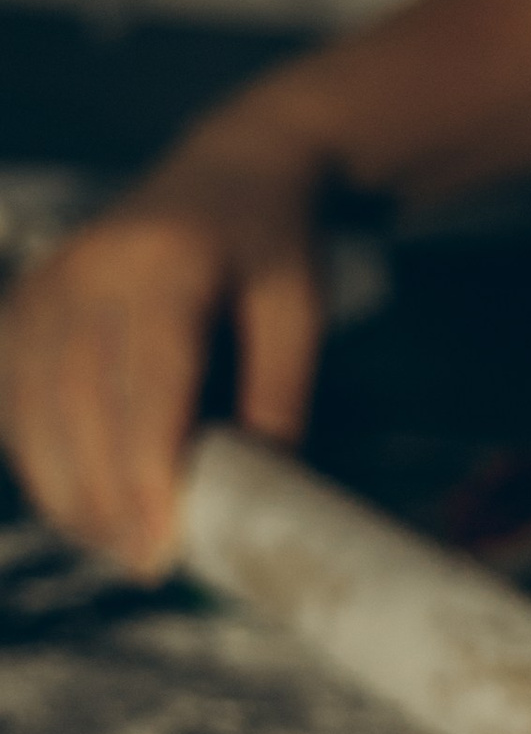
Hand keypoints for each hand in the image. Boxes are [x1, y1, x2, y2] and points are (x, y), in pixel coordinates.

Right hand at [0, 132, 325, 571]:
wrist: (225, 168)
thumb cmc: (271, 243)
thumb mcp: (299, 307)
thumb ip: (281, 393)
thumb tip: (257, 494)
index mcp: (166, 264)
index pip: (146, 384)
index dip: (145, 473)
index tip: (160, 545)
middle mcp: (87, 271)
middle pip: (79, 406)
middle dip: (103, 498)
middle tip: (144, 565)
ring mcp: (43, 284)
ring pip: (31, 409)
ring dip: (63, 488)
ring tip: (111, 545)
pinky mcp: (22, 303)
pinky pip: (9, 395)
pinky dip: (33, 454)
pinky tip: (73, 499)